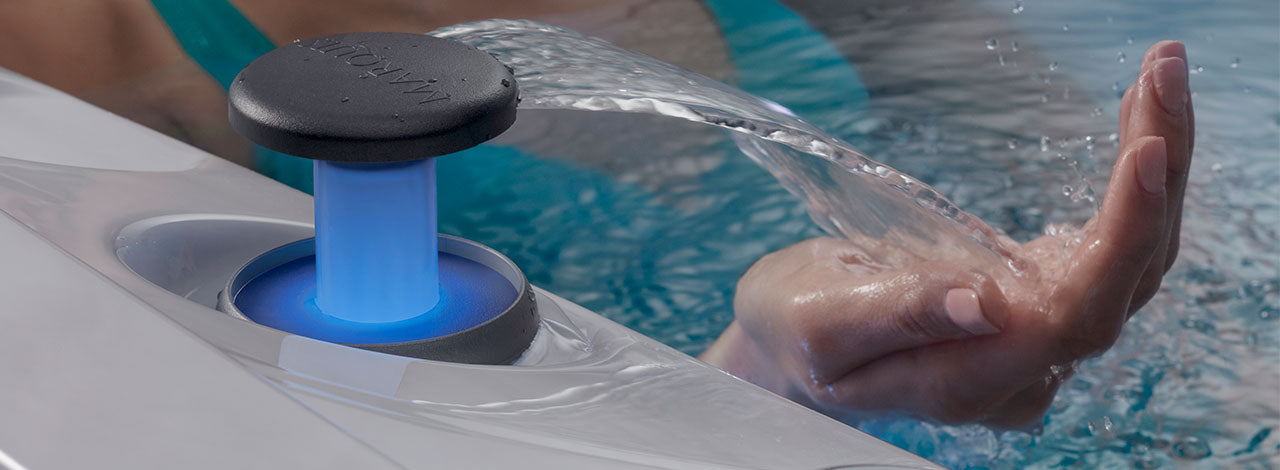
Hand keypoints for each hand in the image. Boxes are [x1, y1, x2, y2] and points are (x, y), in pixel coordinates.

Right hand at [700, 41, 1193, 426]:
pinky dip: (1133, 180)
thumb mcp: (822, 322)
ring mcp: (1039, 340)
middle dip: (1157, 173)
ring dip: (1159, 164)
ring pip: (1132, 259)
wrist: (794, 341)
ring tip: (1161, 72)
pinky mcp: (1042, 302)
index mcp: (970, 381)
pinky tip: (1139, 119)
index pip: (1076, 319)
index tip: (1146, 153)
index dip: (1122, 240)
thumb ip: (900, 317)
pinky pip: (1110, 246)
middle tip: (1163, 68)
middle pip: (1126, 280)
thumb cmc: (797, 330)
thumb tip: (986, 306)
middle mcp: (1024, 370)